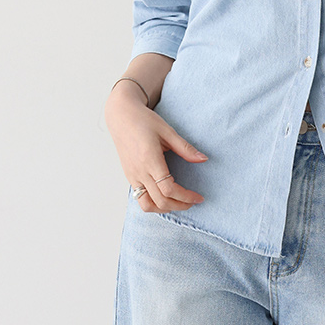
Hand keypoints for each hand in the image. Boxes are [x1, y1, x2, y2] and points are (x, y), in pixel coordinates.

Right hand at [106, 98, 207, 212]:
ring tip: (179, 203)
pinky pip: (139, 198)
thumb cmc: (144, 121)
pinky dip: (154, 203)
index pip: (168, 189)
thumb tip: (204, 159)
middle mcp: (139, 171)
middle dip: (179, 206)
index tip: (198, 198)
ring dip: (164, 208)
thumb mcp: (168, 131)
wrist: (121, 116)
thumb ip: (185, 148)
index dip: (186, 197)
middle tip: (193, 202)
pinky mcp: (129, 176)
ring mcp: (132, 176)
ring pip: (146, 205)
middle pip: (160, 201)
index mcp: (150, 160)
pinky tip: (165, 197)